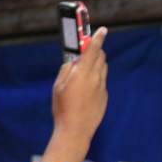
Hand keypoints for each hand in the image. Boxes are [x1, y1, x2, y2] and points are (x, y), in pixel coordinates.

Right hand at [51, 27, 108, 147]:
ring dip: (95, 65)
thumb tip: (74, 62)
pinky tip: (84, 92)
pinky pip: (101, 82)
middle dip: (95, 51)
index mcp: (83, 73)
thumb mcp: (58, 87)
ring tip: (83, 72)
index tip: (102, 30)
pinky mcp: (104, 97)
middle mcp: (95, 78)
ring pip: (102, 69)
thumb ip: (66, 70)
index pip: (93, 49)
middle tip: (86, 52)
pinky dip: (95, 80)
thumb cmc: (63, 109)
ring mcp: (101, 87)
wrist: (75, 131)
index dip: (98, 38)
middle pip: (100, 56)